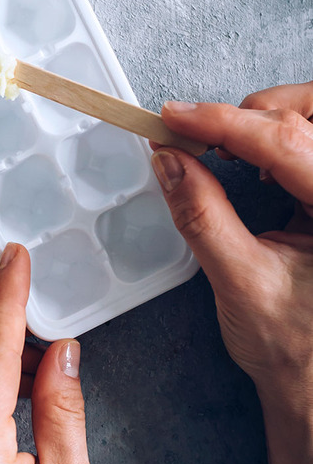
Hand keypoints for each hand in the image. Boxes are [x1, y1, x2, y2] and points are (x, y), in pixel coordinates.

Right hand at [153, 85, 312, 463]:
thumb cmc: (295, 352)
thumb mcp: (240, 281)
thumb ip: (202, 213)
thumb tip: (169, 161)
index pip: (286, 143)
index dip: (223, 123)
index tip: (175, 118)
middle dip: (264, 111)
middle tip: (210, 131)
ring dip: (276, 123)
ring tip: (232, 147)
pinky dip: (287, 141)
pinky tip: (261, 164)